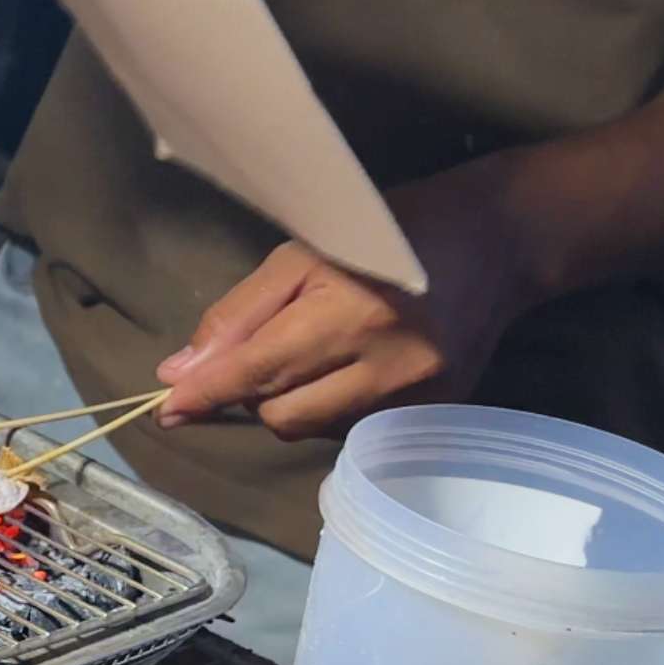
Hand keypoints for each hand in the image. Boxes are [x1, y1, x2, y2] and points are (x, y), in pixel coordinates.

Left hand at [155, 157, 540, 439]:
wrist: (498, 238)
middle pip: (281, 414)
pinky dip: (334, 407)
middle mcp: (388, 365)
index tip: (166, 412)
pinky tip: (350, 368)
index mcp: (349, 314)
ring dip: (294, 400)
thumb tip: (179, 373)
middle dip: (254, 393)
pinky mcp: (439, 411)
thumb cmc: (386, 234)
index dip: (206, 394)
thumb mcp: (301, 255)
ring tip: (316, 352)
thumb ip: (238, 316)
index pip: (256, 372)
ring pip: (315, 428)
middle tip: (262, 354)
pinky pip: (354, 430)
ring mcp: (420, 395)